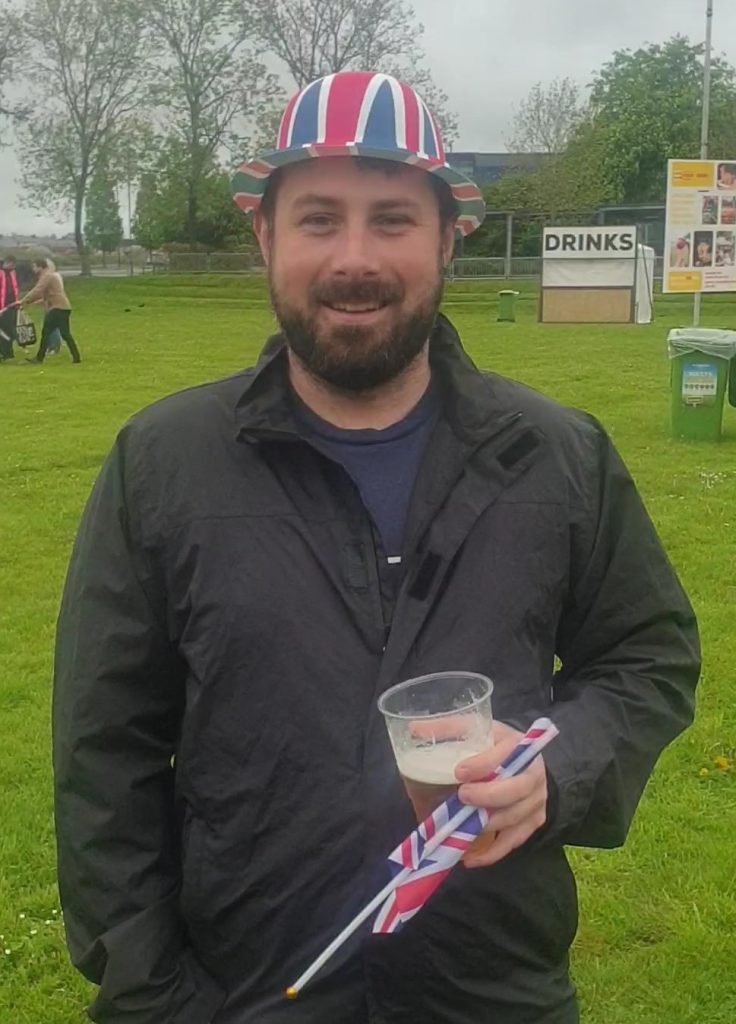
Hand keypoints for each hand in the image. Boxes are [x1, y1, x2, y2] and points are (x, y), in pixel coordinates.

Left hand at [454, 720, 547, 868]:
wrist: (525, 761)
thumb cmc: (494, 744)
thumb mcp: (476, 728)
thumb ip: (447, 728)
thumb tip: (414, 729)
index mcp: (518, 745)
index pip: (504, 755)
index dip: (482, 765)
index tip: (459, 772)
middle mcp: (533, 774)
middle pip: (515, 790)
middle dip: (487, 796)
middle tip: (461, 796)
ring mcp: (535, 801)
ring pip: (513, 818)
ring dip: (485, 824)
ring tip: (459, 826)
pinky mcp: (532, 822)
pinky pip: (513, 842)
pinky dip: (491, 853)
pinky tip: (469, 858)